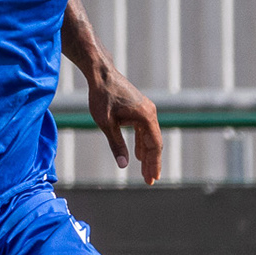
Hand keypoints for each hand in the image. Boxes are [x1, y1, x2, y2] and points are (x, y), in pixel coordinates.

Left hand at [87, 67, 162, 183]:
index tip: (152, 178)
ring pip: (149, 138)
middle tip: (150, 181)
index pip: (154, 145)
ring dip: (146, 155)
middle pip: (155, 143)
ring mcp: (146, 110)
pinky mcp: (139, 109)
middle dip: (152, 163)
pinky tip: (137, 155)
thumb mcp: (106, 124)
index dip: (154, 163)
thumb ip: (117, 145)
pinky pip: (144, 131)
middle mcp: (150, 113)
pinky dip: (141, 144)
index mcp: (146, 117)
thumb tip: (124, 165)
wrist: (101, 74)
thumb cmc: (102, 97)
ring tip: (145, 172)